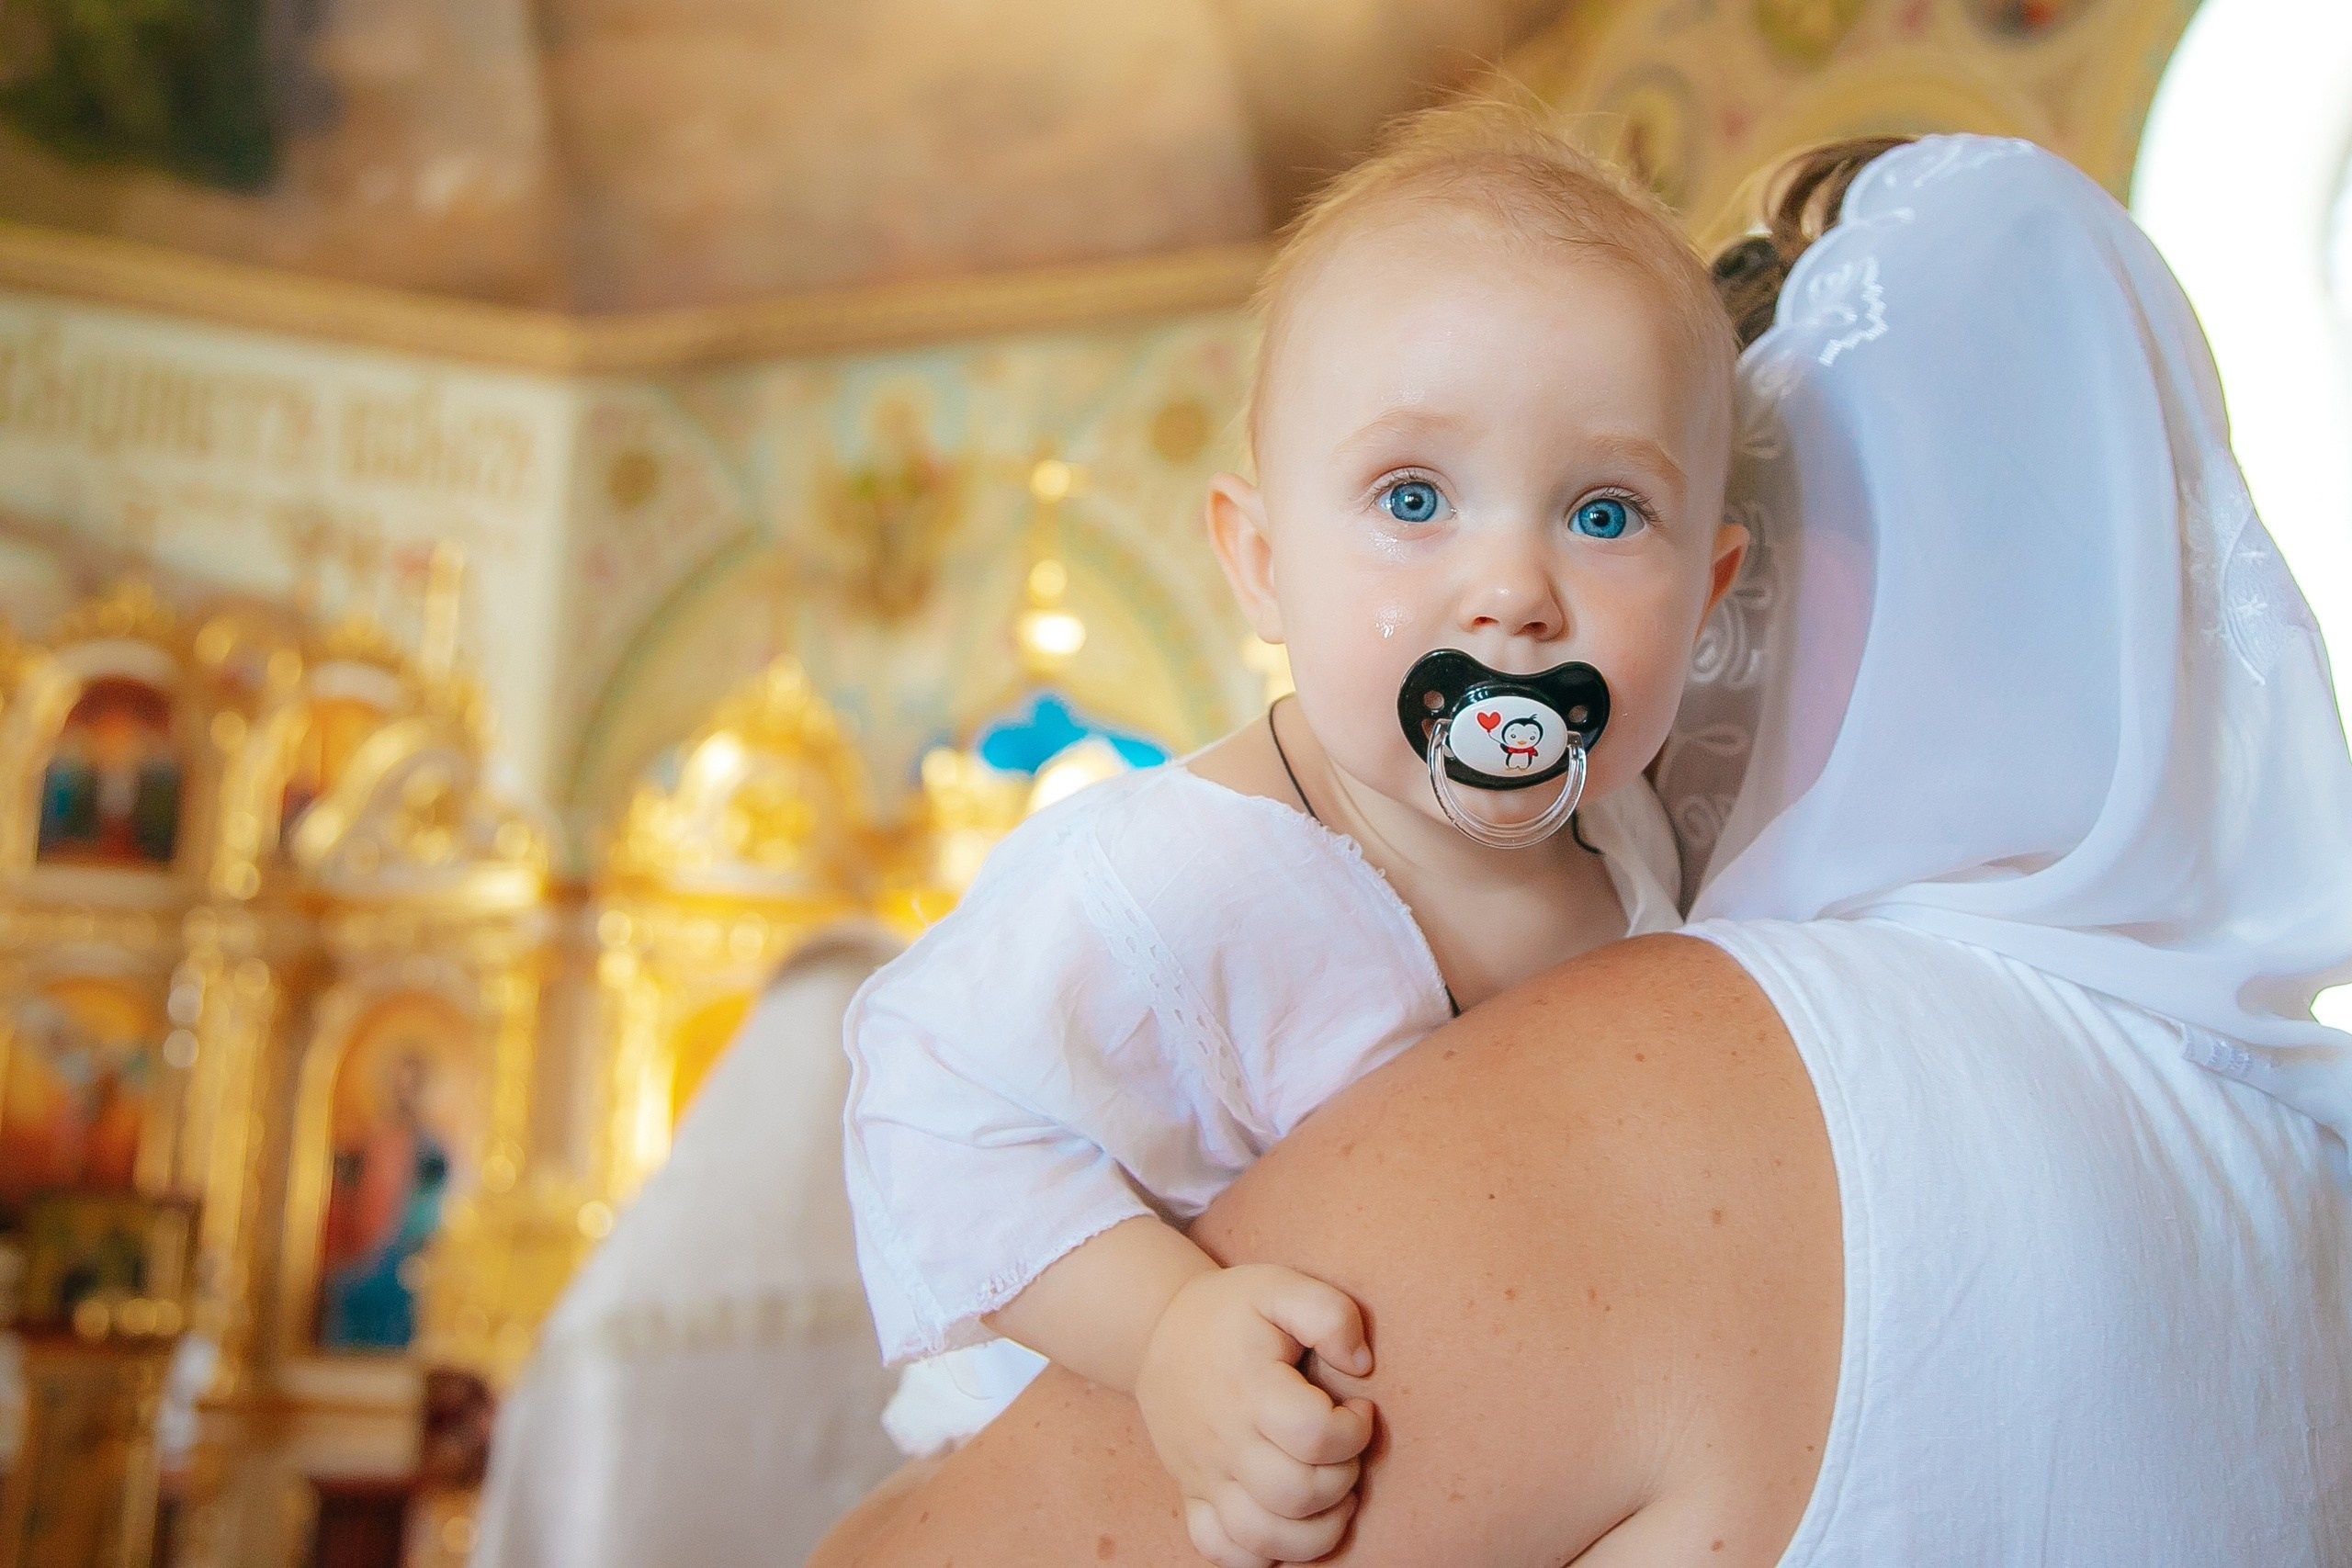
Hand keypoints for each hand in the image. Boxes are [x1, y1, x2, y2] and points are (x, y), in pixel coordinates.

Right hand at [1133, 1264, 1377, 1567]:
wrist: (1155, 1331)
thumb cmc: (1231, 1312)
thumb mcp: (1279, 1285)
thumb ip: (1329, 1313)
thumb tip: (1361, 1365)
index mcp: (1251, 1387)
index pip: (1315, 1436)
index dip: (1354, 1431)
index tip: (1358, 1408)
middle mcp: (1225, 1440)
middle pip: (1296, 1494)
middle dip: (1343, 1480)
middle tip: (1344, 1451)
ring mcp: (1205, 1475)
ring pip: (1264, 1539)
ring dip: (1316, 1531)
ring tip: (1332, 1496)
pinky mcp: (1193, 1496)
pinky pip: (1222, 1552)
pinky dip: (1261, 1554)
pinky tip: (1287, 1523)